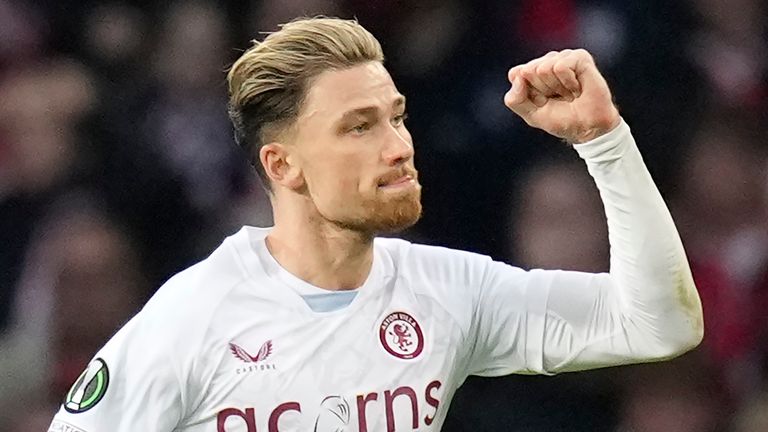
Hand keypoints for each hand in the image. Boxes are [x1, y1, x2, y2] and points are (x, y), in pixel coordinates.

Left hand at [504, 49, 620, 143]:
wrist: (587, 128)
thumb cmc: (561, 120)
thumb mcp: (530, 114)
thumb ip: (514, 99)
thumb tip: (517, 76)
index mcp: (533, 71)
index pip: (515, 74)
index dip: (527, 93)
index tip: (542, 102)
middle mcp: (547, 60)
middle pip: (528, 70)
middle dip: (542, 90)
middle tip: (558, 98)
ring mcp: (564, 57)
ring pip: (543, 68)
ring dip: (556, 88)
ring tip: (569, 93)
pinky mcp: (579, 57)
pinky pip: (560, 67)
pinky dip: (568, 83)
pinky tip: (577, 88)